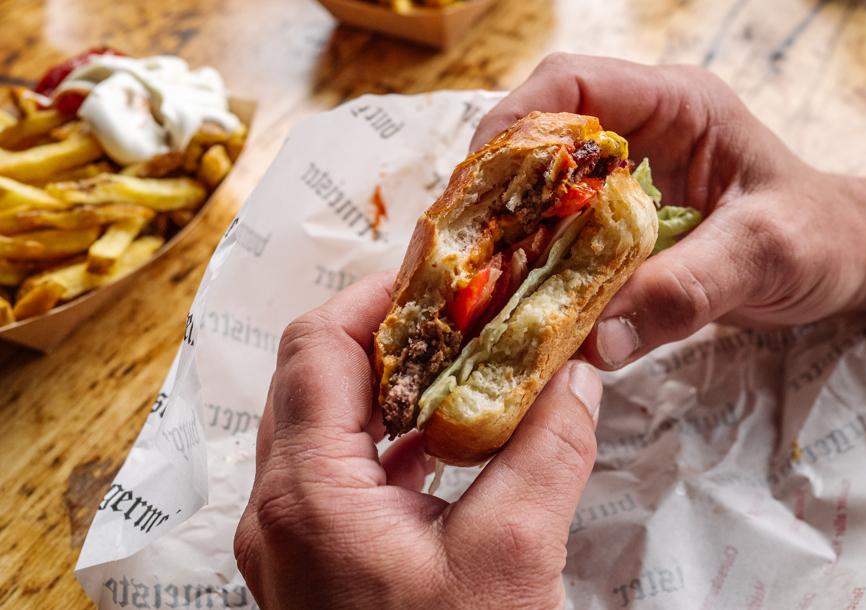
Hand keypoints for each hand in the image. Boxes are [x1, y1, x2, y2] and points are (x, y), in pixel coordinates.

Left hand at [234, 270, 603, 608]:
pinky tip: (455, 440)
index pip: (318, 346)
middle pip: (314, 377)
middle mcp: (278, 510)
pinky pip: (340, 473)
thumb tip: (576, 372)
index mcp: (306, 494)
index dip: (383, 295)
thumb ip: (547, 448)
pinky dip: (394, 441)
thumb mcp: (514, 555)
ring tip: (468, 361)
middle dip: (392, 334)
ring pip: (325, 424)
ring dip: (395, 387)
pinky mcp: (315, 565)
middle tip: (466, 310)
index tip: (449, 274)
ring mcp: (289, 541)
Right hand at [473, 54, 865, 368]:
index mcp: (677, 106)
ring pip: (543, 192)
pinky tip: (517, 302)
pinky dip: (536, 267)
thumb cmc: (823, 236)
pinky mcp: (625, 227)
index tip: (481, 184)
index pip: (574, 84)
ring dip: (508, 235)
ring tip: (477, 282)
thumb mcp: (765, 255)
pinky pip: (563, 237)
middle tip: (463, 249)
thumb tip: (596, 340)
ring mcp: (630, 181)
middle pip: (540, 140)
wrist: (850, 261)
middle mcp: (643, 134)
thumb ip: (686, 290)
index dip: (517, 124)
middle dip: (495, 191)